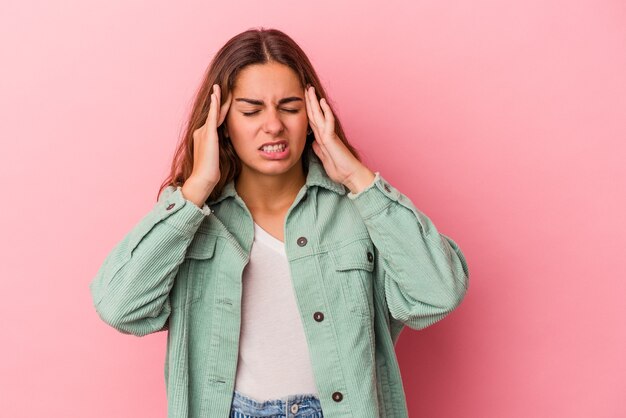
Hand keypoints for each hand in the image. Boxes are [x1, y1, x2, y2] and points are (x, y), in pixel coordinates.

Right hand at [183, 84, 231, 205]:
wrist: (202, 179)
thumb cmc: (211, 172)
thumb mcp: (218, 156)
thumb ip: (221, 146)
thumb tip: (229, 143)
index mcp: (203, 137)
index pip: (214, 119)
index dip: (218, 109)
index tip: (223, 100)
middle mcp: (201, 132)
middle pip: (213, 113)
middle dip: (217, 100)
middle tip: (220, 87)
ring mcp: (203, 132)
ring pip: (213, 113)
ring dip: (217, 100)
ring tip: (219, 87)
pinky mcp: (208, 135)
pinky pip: (212, 117)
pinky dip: (214, 106)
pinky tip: (216, 97)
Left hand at [304, 85, 374, 193]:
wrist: (350, 175)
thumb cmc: (340, 169)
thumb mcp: (324, 159)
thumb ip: (319, 150)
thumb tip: (313, 143)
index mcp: (322, 138)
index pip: (312, 121)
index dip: (307, 110)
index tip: (303, 99)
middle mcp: (325, 134)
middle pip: (314, 114)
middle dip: (309, 101)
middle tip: (305, 87)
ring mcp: (328, 135)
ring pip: (319, 115)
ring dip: (314, 101)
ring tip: (310, 89)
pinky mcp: (332, 139)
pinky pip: (328, 122)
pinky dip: (325, 112)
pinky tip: (322, 102)